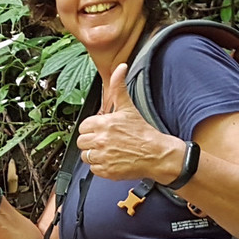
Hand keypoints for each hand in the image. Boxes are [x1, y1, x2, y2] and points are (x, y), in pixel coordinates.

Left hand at [77, 63, 181, 180]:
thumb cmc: (143, 132)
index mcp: (103, 124)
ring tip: (109, 151)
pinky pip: (93, 169)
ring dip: (94, 154)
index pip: (83, 127)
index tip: (101, 130)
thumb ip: (119, 87)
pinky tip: (112, 160)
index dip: (92, 129)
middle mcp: (101, 140)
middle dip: (91, 141)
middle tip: (105, 141)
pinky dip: (101, 167)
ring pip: (85, 156)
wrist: (157, 153)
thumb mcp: (128, 107)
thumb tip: (120, 68)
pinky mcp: (106, 170)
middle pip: (82, 142)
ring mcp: (103, 156)